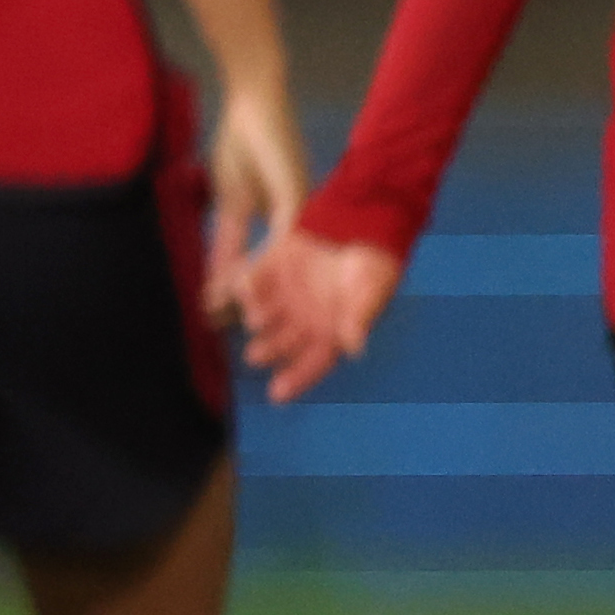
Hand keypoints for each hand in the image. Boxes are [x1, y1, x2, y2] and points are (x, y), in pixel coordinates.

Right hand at [198, 86, 305, 318]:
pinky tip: (245, 286)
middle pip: (277, 277)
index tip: (213, 318)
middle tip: (223, 328)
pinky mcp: (298, 199)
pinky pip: (278, 241)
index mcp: (283, 228)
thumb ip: (227, 242)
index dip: (238, 295)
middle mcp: (298, 227)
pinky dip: (261, 265)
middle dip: (253, 307)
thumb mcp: (229, 203)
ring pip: (281, 266)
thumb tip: (218, 278)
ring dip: (260, 294)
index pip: (259, 270)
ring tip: (240, 320)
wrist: (254, 104)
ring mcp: (301, 215)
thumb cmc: (241, 145)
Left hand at [234, 233, 399, 405]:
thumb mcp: (372, 291)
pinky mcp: (271, 267)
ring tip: (255, 320)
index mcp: (331, 331)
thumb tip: (353, 349)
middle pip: (282, 342)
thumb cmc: (374, 263)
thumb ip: (359, 318)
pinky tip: (240, 289)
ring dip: (257, 319)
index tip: (277, 394)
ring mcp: (285, 294)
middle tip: (255, 355)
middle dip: (269, 350)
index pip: (313, 362)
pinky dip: (246, 285)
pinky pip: (252, 280)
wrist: (362, 220)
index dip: (296, 379)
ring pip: (264, 315)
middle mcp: (304, 318)